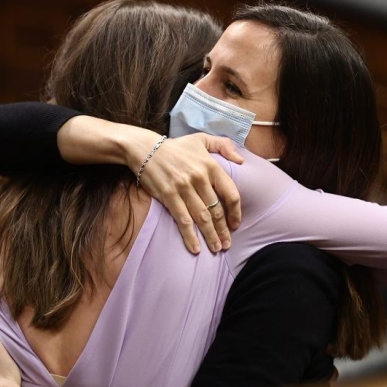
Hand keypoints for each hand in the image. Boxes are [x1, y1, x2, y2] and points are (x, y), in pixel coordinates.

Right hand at [56, 117, 242, 253]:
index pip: (231, 193)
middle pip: (217, 210)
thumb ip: (224, 146)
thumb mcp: (202, 139)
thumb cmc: (176, 147)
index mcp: (211, 166)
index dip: (235, 212)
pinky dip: (190, 236)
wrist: (145, 149)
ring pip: (202, 218)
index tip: (235, 224)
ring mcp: (184, 188)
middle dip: (223, 230)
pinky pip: (183, 220)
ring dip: (211, 236)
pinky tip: (195, 248)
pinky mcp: (169, 196)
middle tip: (227, 244)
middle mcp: (200, 178)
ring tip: (216, 248)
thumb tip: (242, 161)